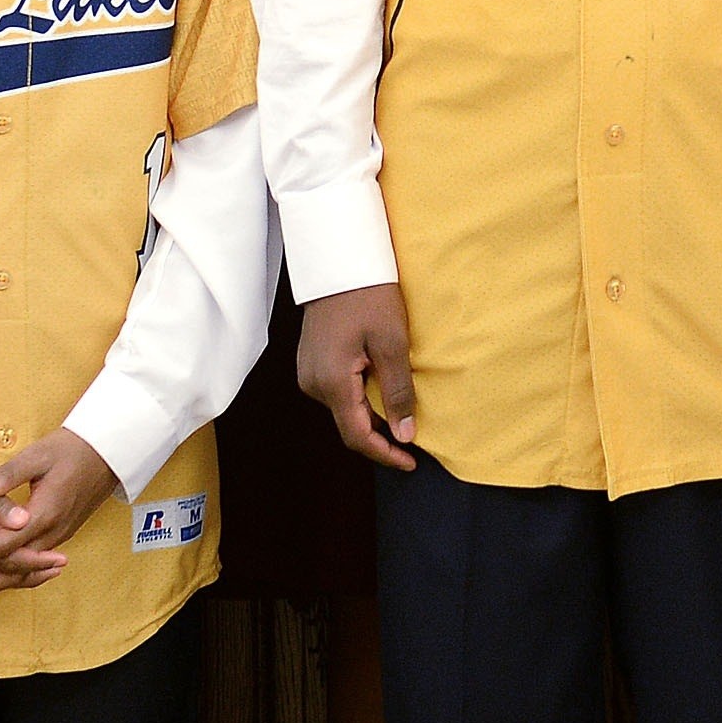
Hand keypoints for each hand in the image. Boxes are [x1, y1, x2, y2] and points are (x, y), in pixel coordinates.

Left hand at [0, 429, 120, 594]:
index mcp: (45, 514)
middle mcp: (53, 532)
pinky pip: (33, 561)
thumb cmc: (71, 449)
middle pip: (15, 568)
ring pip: (25, 570)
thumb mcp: (38, 455)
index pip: (6, 544)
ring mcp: (58, 536)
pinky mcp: (60, 534)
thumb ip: (8, 475)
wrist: (108, 452)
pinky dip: (12, 570)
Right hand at [297, 284, 417, 469]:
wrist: (339, 260)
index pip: (357, 437)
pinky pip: (337, 391)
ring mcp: (308, 372)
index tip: (411, 462)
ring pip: (343, 409)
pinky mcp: (311, 361)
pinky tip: (380, 388)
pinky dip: (360, 397)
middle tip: (413, 438)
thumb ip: (397, 392)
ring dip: (371, 415)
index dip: (385, 454)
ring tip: (401, 411)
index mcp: (332, 383)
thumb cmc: (368, 295)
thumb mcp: (392, 343)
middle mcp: (313, 384)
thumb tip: (404, 435)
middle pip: (348, 425)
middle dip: (380, 436)